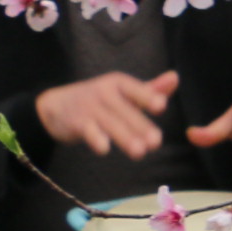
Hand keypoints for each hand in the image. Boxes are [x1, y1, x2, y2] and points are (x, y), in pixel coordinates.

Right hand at [37, 70, 177, 157]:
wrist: (55, 105)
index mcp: (119, 83)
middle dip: (141, 127)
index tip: (162, 106)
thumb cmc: (98, 99)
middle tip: (156, 143)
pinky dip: (95, 139)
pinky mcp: (77, 123)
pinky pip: (88, 131)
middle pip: (126, 112)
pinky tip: (104, 149)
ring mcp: (90, 108)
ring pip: (110, 124)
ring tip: (139, 152)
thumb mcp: (122, 91)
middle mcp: (105, 93)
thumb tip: (176, 78)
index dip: (148, 97)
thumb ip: (150, 89)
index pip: (136, 89)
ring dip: (125, 137)